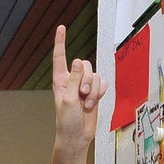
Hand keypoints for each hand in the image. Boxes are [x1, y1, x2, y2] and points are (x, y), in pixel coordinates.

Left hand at [50, 25, 107, 163]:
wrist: (77, 136)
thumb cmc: (67, 121)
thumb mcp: (68, 100)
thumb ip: (73, 80)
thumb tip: (77, 61)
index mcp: (60, 81)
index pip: (60, 58)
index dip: (61, 43)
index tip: (61, 28)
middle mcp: (71, 81)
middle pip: (84, 65)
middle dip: (86, 79)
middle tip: (82, 96)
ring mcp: (83, 86)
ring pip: (95, 75)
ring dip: (93, 90)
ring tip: (86, 104)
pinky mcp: (94, 92)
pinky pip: (103, 83)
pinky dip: (100, 93)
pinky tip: (93, 103)